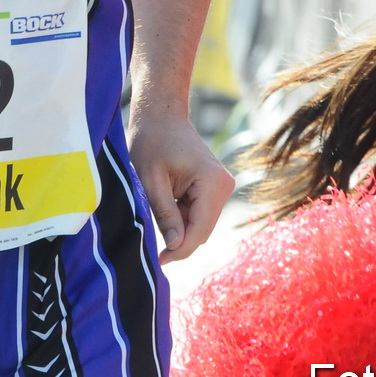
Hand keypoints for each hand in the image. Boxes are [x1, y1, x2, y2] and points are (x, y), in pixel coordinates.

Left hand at [125, 105, 235, 262]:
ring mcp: (221, 186)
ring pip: (200, 223)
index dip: (180, 249)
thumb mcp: (151, 180)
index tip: (159, 261)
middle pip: (202, 230)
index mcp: (213, 182)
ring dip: (179, 228)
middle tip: (152, 248)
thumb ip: (165, 214)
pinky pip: (198, 213)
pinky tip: (163, 204)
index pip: (200, 229)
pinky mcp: (213, 187)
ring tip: (154, 215)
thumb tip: (176, 246)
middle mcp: (224, 185)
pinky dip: (181, 216)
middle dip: (179, 241)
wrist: (160, 115)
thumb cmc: (151, 141)